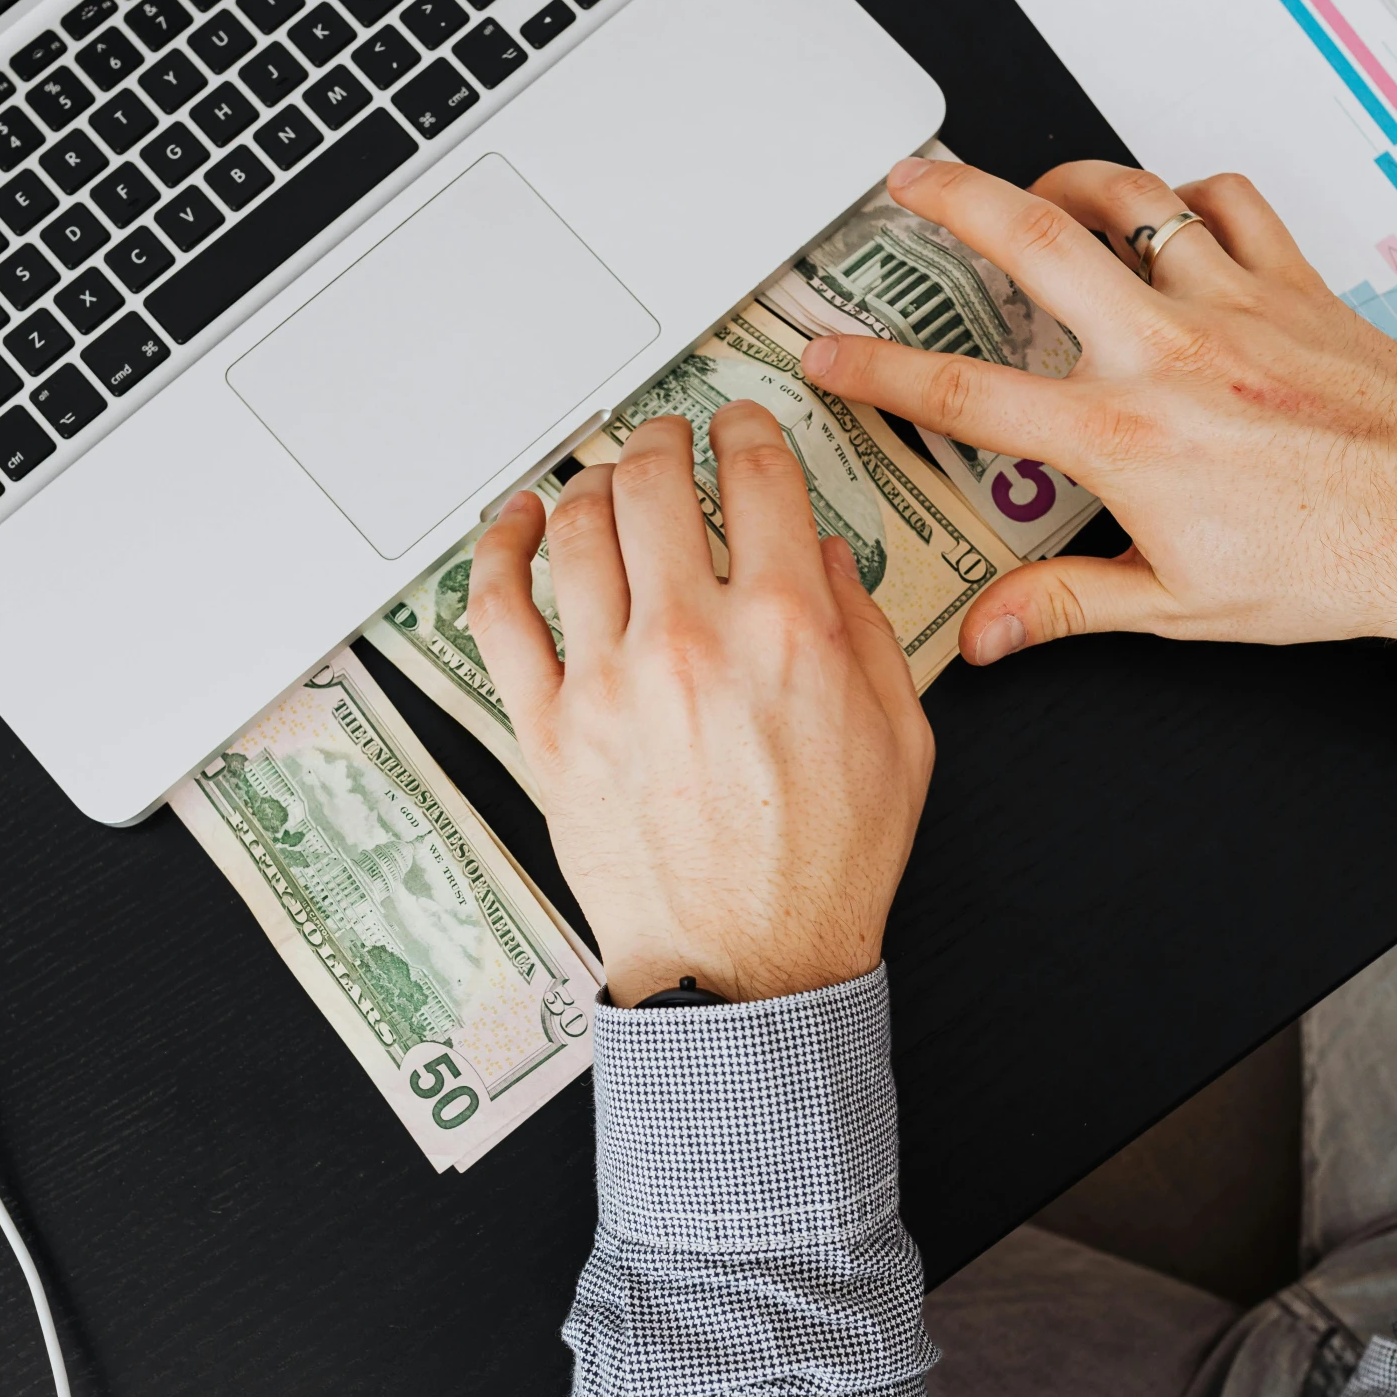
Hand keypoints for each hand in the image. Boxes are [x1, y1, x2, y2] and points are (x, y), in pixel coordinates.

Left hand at [467, 405, 933, 1006]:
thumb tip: (825, 558)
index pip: (757, 475)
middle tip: (670, 443)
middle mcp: (689, 640)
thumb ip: (865, 631)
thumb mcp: (900, 738)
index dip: (747, 428)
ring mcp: (608, 682)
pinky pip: (498, 611)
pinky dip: (496, 549)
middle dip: (664, 441)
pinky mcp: (549, 729)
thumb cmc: (823, 870)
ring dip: (591, 483)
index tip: (740, 427)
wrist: (746, 970)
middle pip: (654, 481)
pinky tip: (512, 524)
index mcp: (786, 630)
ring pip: (575, 529)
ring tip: (607, 481)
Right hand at [801, 156, 1396, 662]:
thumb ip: (1063, 605)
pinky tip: (1166, 213)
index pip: (966, 393)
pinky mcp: (1292, 283)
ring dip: (1066, 179)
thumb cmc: (1328, 562)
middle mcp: (1166, 353)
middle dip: (954, 197)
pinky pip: (1228, 202)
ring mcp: (1231, 304)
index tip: (831, 353)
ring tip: (1030, 186)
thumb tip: (987, 634)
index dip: (878, 369)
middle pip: (1035, 241)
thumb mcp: (1175, 604)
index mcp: (1122, 437)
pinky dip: (1186, 195)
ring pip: (1130, 200)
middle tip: (908, 179)